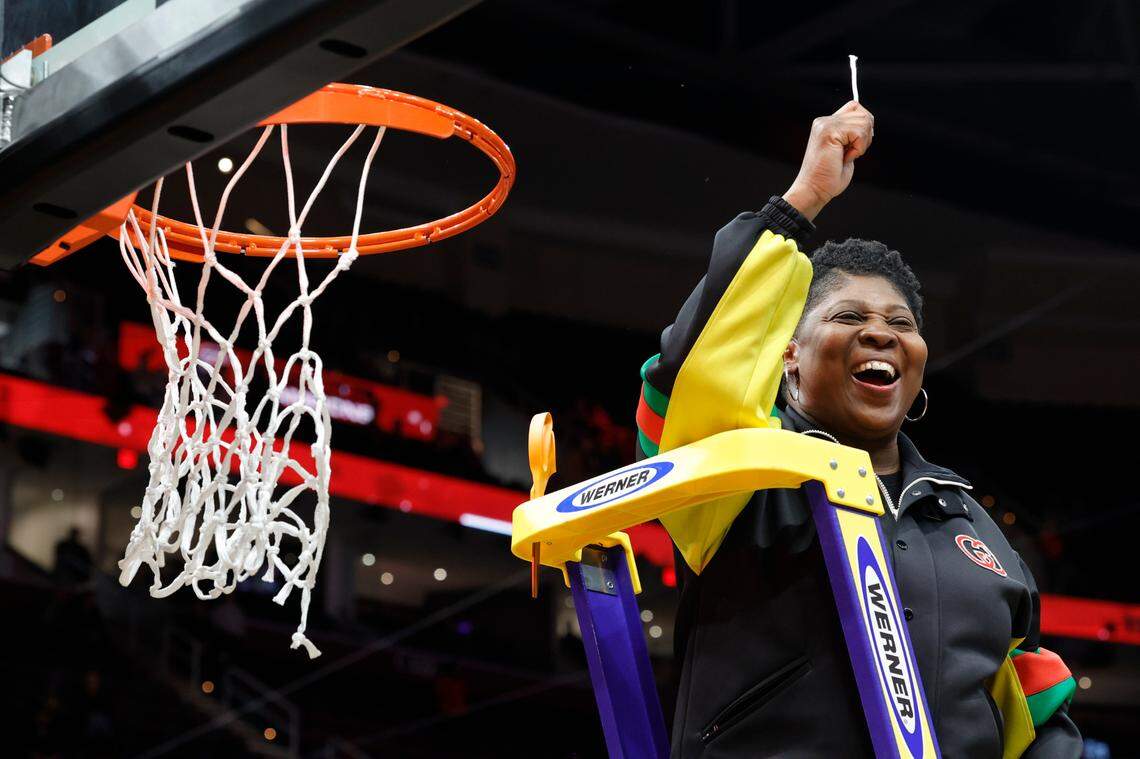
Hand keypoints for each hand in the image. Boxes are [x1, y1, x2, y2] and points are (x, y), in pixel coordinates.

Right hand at [782, 101, 873, 221]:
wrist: (814, 190)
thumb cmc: (829, 176)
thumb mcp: (845, 150)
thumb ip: (852, 134)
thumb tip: (868, 123)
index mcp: (826, 124)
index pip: (856, 107)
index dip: (864, 124)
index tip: (856, 144)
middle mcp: (824, 121)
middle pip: (862, 113)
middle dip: (865, 135)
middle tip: (851, 152)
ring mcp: (825, 125)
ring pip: (864, 121)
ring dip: (862, 143)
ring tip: (847, 156)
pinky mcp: (829, 132)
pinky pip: (859, 133)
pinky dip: (858, 149)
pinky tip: (845, 158)